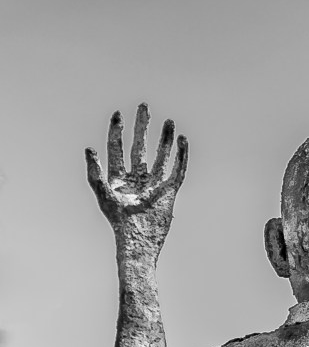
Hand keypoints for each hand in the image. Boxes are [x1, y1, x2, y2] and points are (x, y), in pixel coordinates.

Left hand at [85, 104, 188, 255]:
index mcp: (119, 178)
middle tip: (144, 107)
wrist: (137, 239)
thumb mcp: (102, 194)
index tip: (118, 114)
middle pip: (140, 146)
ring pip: (160, 155)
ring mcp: (154, 184)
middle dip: (142, 127)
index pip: (117, 148)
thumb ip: (94, 172)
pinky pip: (177, 170)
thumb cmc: (118, 220)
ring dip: (164, 138)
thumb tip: (88, 148)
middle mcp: (137, 178)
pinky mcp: (169, 191)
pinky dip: (181, 156)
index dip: (117, 131)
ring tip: (168, 121)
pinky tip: (181, 141)